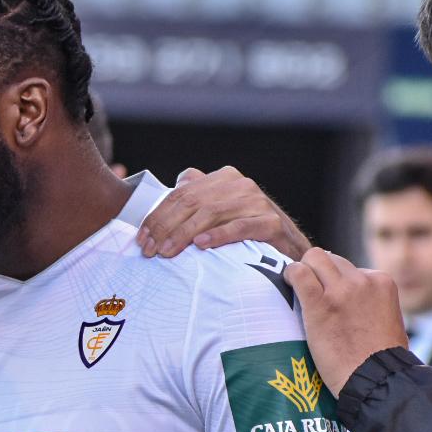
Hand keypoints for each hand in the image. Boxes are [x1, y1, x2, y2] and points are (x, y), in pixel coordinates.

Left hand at [135, 166, 310, 258]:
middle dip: (165, 227)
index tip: (141, 238)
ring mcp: (256, 202)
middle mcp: (239, 185)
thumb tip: (178, 183)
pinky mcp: (270, 222)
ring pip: (210, 215)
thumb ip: (200, 194)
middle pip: (191, 203)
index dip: (157, 216)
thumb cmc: (247, 231)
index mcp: (223, 179)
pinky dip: (219, 235)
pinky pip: (240, 227)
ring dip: (183, 234)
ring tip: (167, 252)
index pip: (181, 194)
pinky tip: (201, 244)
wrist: (290, 248)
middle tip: (149, 250)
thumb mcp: (221, 209)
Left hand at [283, 248, 407, 394]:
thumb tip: (354, 300)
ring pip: (315, 257)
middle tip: (310, 291)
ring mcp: (342, 290)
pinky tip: (288, 283)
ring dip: (304, 269)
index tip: (328, 298)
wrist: (376, 378)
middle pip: (331, 259)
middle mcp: (363, 281)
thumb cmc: (380, 358)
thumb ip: (372, 302)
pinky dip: (291, 274)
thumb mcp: (387, 318)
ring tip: (298, 287)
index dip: (335, 282)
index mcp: (382, 282)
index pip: (350, 267)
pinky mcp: (321, 304)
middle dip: (318, 271)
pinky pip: (299, 273)